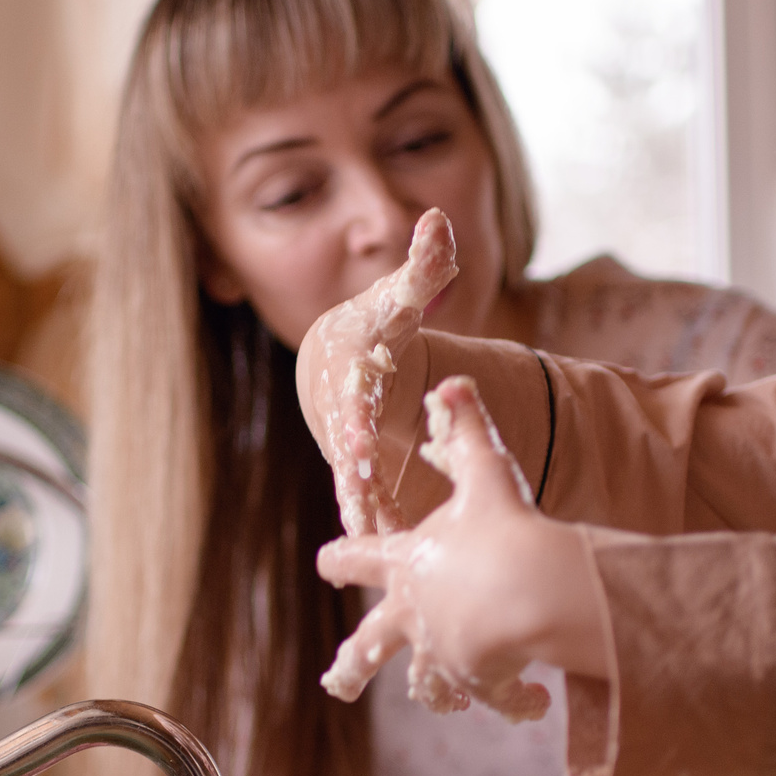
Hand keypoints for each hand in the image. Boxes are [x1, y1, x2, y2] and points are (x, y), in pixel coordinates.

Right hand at [295, 210, 460, 535]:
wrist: (338, 355)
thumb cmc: (375, 322)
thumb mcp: (398, 294)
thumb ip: (422, 265)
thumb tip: (437, 219)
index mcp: (353, 370)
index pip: (353, 396)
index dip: (355, 420)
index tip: (359, 444)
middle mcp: (344, 411)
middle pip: (346, 445)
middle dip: (353, 472)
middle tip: (361, 496)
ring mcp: (348, 442)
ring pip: (354, 481)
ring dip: (363, 510)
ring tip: (373, 544)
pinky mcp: (359, 467)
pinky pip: (367, 498)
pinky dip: (374, 525)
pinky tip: (383, 556)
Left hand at [316, 377, 601, 718]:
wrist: (532, 591)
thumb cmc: (503, 527)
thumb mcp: (486, 472)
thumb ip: (467, 430)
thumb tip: (452, 381)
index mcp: (403, 565)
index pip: (355, 558)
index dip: (340, 557)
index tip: (327, 562)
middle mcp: (411, 616)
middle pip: (369, 645)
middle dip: (352, 664)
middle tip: (338, 682)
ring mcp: (441, 652)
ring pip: (429, 686)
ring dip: (440, 694)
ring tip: (447, 705)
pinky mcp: (478, 678)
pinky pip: (497, 695)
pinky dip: (514, 700)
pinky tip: (532, 703)